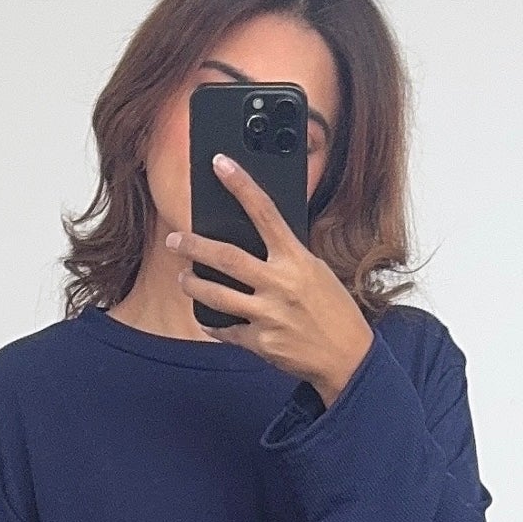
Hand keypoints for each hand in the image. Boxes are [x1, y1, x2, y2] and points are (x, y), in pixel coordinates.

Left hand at [165, 160, 373, 404]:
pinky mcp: (261, 342)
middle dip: (193, 246)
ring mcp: (269, 314)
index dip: (241, 185)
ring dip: (192, 284)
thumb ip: (287, 258)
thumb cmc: (335, 312)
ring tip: (184, 278)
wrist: (348, 357)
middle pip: (226, 256)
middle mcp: (280, 284)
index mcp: (297, 260)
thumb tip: (255, 242)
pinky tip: (206, 316)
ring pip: (216, 294)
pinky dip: (211, 323)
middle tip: (174, 240)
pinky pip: (224, 329)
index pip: (265, 212)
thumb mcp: (317, 273)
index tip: (221, 164)